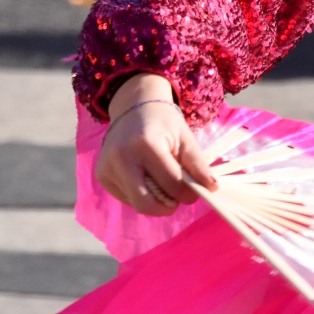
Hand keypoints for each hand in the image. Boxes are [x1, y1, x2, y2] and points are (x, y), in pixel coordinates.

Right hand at [93, 73, 218, 216]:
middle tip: (178, 197)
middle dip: (168, 206)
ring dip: (156, 200)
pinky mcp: (101, 176)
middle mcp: (121, 157)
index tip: (196, 191)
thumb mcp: (185, 138)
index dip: (188, 194)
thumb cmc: (164, 123)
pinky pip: (126, 198)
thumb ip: (198, 164)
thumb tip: (212, 188)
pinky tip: (145, 176)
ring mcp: (107, 168)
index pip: (171, 184)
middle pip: (146, 204)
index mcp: (146, 144)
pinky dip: (141, 194)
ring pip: (136, 203)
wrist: (133, 108)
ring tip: (163, 181)